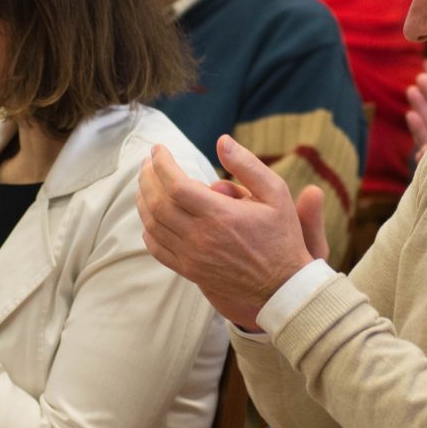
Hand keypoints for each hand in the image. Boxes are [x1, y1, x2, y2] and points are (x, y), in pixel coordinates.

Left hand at [137, 138, 320, 329]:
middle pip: (157, 203)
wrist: (282, 286)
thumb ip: (247, 165)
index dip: (161, 163)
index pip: (175, 184)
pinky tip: (151, 214)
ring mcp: (192, 257)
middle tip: (148, 162)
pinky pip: (157, 248)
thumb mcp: (276, 194)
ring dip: (143, 199)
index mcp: (221, 215)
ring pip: (153, 224)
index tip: (158, 149)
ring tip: (146, 182)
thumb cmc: (281, 236)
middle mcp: (201, 237)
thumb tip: (222, 141)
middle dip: (147, 177)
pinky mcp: (190, 271)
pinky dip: (148, 228)